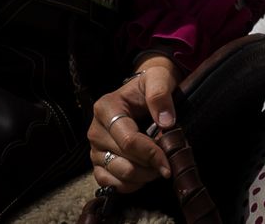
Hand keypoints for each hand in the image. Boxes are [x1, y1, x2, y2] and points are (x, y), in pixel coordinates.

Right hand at [88, 58, 178, 193]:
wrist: (143, 92)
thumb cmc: (150, 85)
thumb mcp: (158, 79)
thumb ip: (160, 94)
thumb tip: (166, 122)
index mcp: (106, 109)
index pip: (129, 141)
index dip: (151, 154)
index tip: (169, 161)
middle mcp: (95, 130)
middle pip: (125, 162)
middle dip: (150, 166)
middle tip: (168, 161)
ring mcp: (95, 149)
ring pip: (119, 175)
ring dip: (143, 176)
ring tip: (158, 165)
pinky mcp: (98, 163)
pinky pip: (110, 184)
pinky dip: (130, 185)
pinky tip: (144, 174)